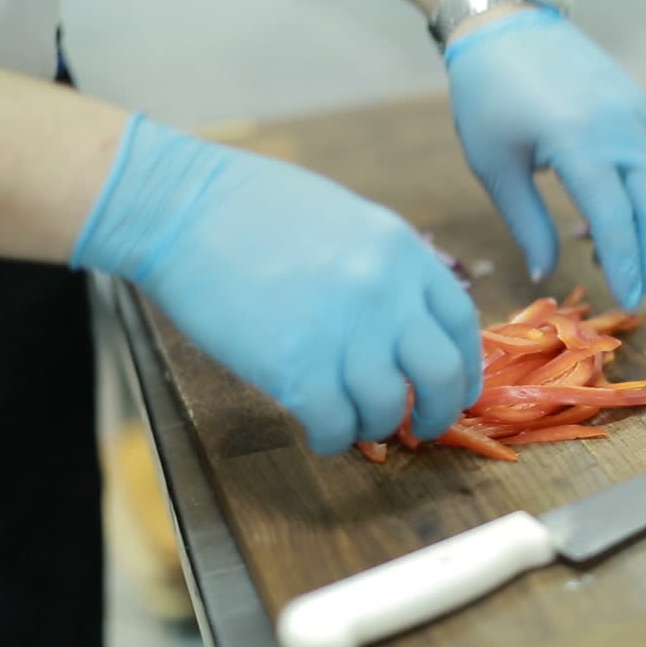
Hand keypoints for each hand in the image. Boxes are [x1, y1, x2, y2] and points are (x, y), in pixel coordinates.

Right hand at [73, 114, 481, 453]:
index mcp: (403, 252)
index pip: (460, 322)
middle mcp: (386, 294)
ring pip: (387, 409)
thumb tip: (408, 325)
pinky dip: (333, 439)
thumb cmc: (254, 206)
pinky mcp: (296, 369)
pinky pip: (337, 427)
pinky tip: (321, 432)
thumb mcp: (348, 221)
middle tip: (421, 425)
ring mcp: (344, 333)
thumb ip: (387, 271)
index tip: (453, 387)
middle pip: (441, 375)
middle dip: (438, 411)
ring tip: (353, 420)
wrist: (182, 208)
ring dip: (375, 425)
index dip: (463, 366)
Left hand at [445, 5, 645, 309]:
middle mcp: (621, 127)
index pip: (616, 220)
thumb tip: (544, 275)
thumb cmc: (488, 96)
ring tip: (626, 264)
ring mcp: (637, 113)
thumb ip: (526, 225)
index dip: (625, 266)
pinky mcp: (640, 106)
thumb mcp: (495, 167)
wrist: (507, 24)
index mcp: (579, 142)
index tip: (628, 303)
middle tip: (637, 294)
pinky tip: (619, 222)